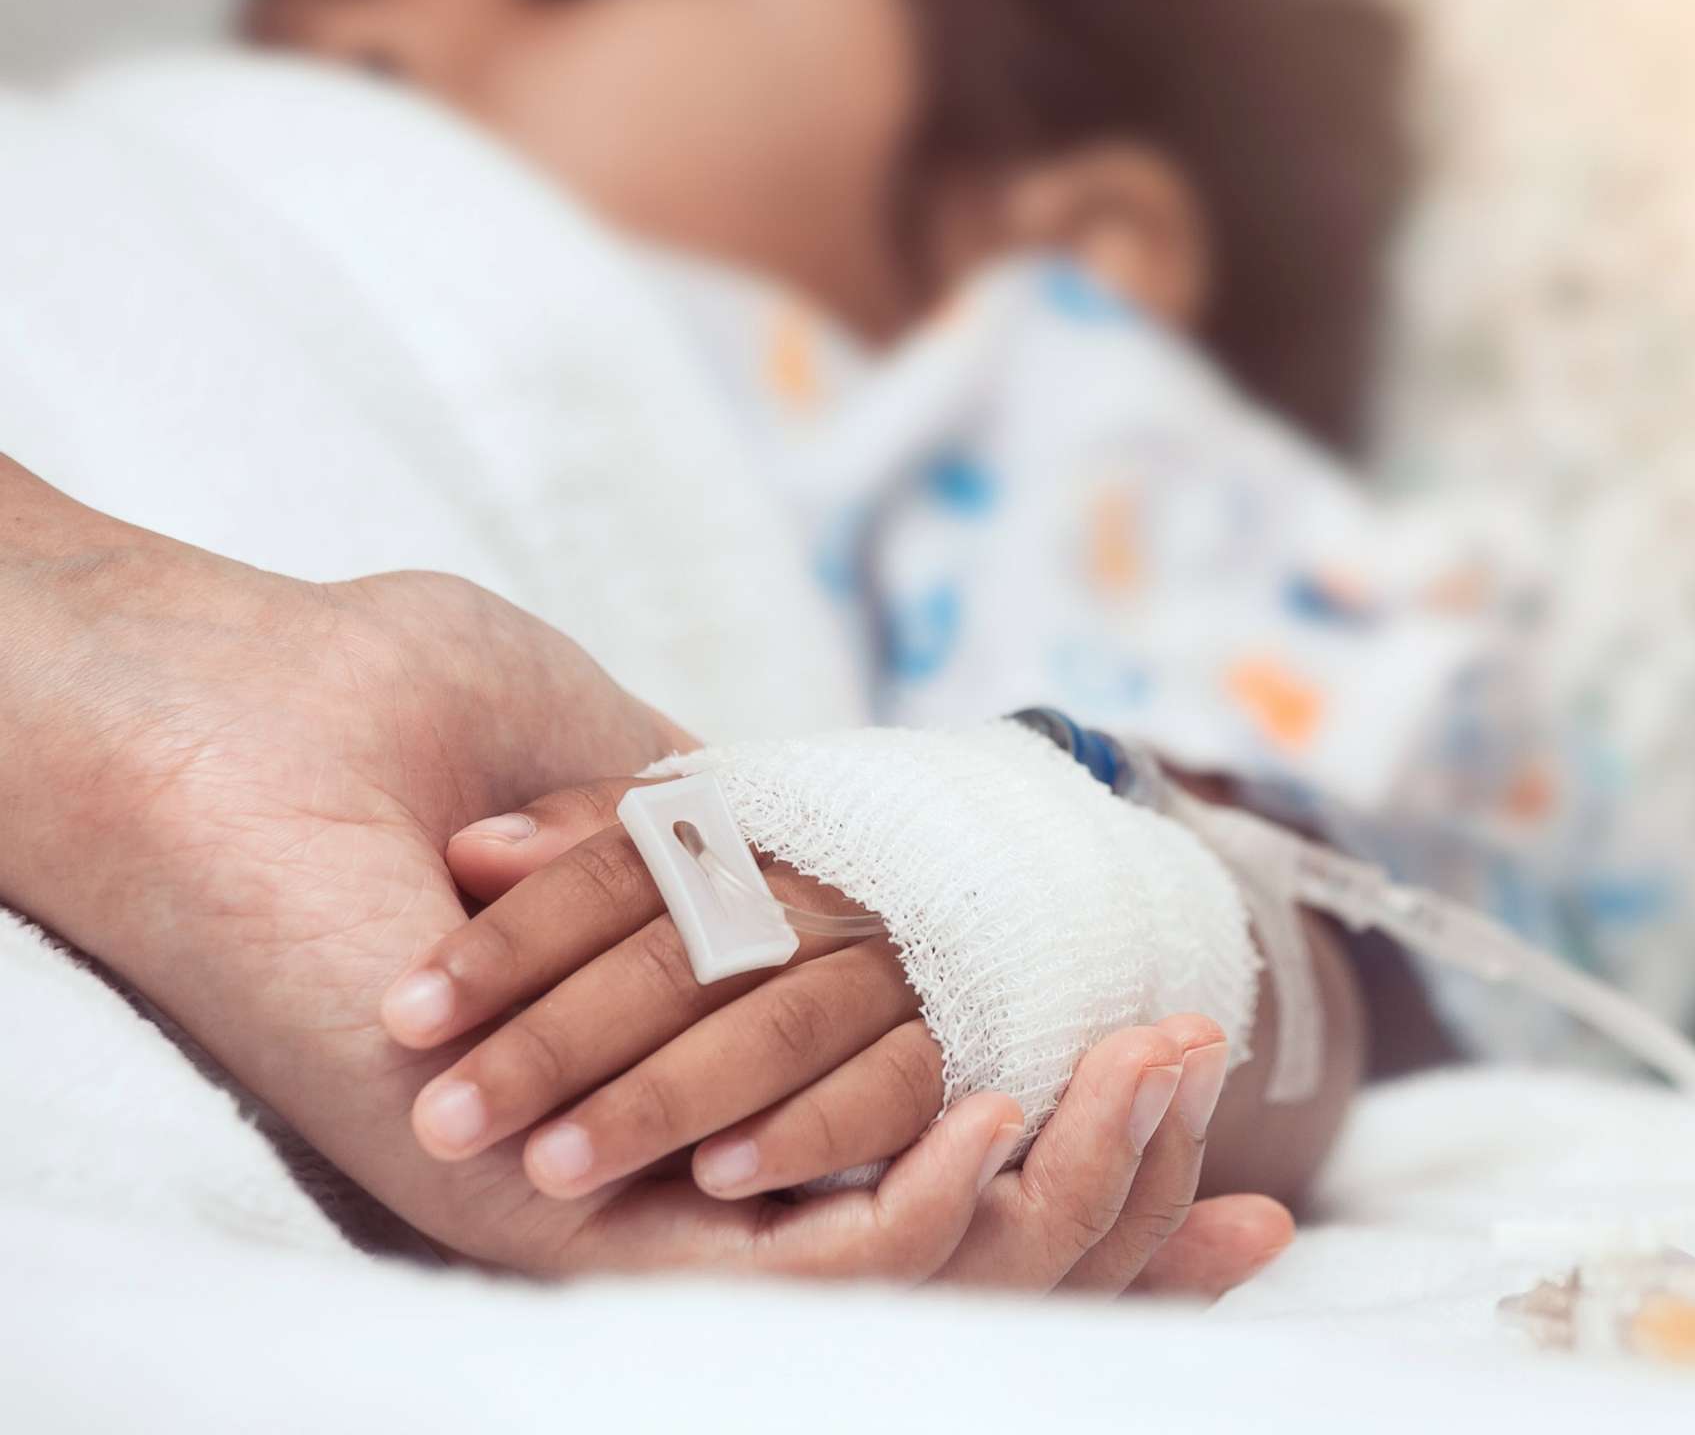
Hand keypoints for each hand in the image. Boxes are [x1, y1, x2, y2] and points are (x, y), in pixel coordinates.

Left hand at [0, 458, 1286, 1287]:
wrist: (189, 719)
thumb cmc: (378, 704)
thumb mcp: (618, 758)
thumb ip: (741, 829)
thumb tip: (866, 857)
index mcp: (686, 1024)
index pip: (908, 1104)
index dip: (1073, 1129)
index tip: (1214, 1084)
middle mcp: (662, 1127)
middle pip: (927, 1200)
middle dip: (1115, 1199)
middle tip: (1234, 1124)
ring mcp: (618, 1175)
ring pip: (885, 1249)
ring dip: (1052, 1203)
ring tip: (1161, 1091)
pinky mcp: (566, 1203)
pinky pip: (788, 1262)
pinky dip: (916, 1212)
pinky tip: (1002, 1123)